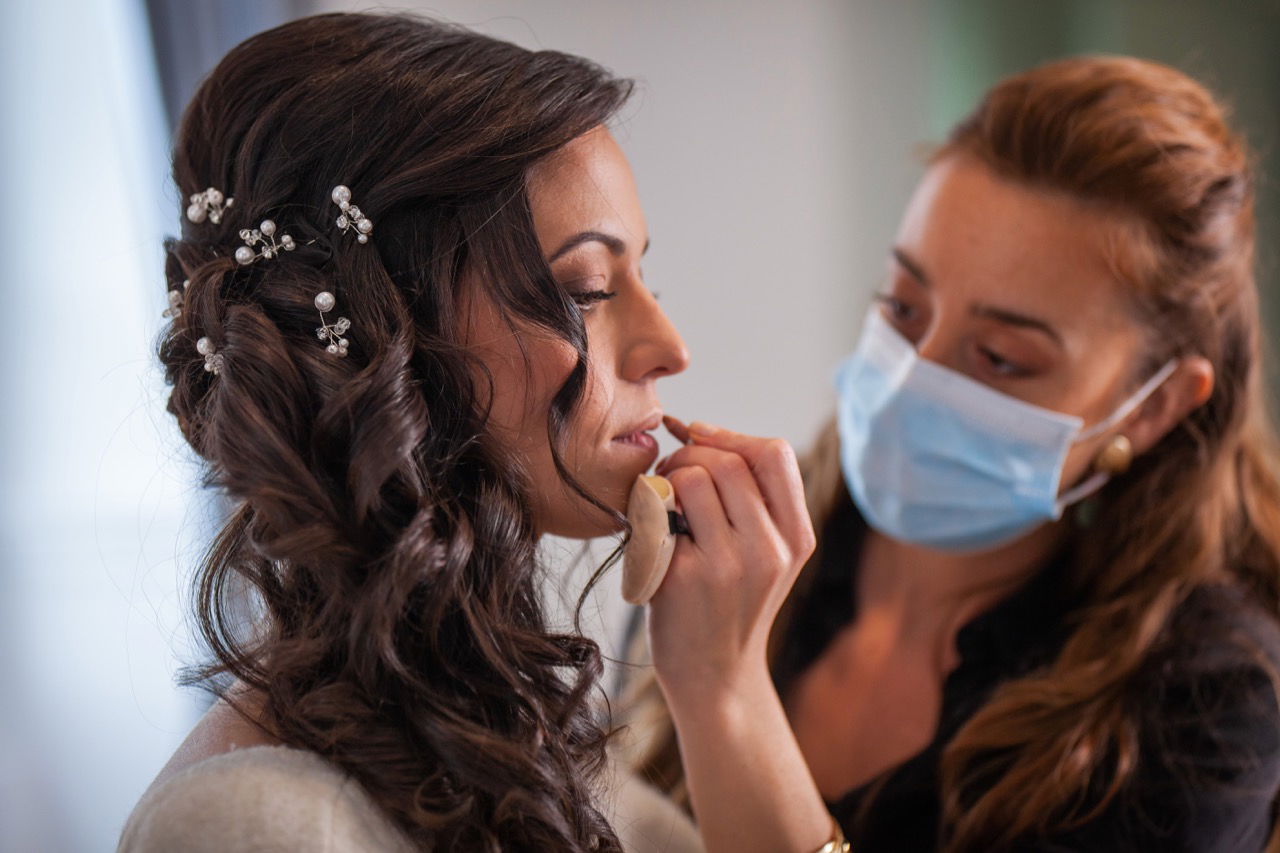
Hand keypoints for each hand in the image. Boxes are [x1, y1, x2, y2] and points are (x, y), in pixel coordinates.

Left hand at [646, 420, 816, 707]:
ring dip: (667, 478)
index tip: (698, 438)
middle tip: (668, 474)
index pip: (775, 454)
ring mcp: (729, 565)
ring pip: (694, 479)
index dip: (731, 436)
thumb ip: (754, 502)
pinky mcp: (686, 579)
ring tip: (660, 501)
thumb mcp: (767, 556)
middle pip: (728, 461)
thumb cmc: (729, 605)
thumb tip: (699, 430)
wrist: (713, 677)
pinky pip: (660, 513)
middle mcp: (770, 550)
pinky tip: (650, 533)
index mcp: (796, 538)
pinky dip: (648, 511)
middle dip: (689, 454)